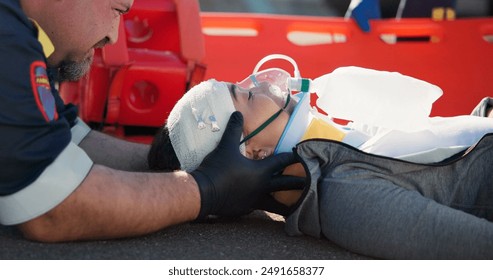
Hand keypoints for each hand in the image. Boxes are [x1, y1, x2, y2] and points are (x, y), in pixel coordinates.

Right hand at [191, 112, 305, 217]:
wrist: (203, 192)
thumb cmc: (217, 168)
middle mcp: (262, 187)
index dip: (293, 156)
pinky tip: (267, 208)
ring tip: (300, 207)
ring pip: (279, 205)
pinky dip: (266, 206)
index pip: (282, 161)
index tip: (303, 154)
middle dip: (301, 182)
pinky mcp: (246, 209)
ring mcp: (255, 200)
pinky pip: (260, 208)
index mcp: (261, 170)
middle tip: (314, 182)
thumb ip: (233, 129)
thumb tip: (237, 113)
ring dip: (289, 204)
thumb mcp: (225, 146)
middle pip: (288, 184)